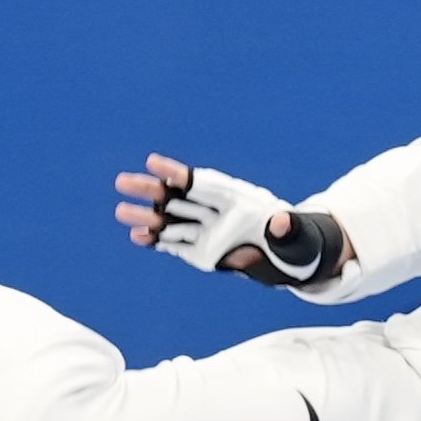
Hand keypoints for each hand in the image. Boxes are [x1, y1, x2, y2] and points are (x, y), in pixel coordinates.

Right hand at [117, 155, 345, 286]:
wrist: (294, 258)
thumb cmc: (299, 240)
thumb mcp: (299, 236)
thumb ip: (288, 229)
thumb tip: (281, 223)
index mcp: (240, 201)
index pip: (204, 184)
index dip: (178, 173)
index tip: (154, 162)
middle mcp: (218, 213)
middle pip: (180, 198)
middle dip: (152, 190)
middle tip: (122, 181)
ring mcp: (208, 232)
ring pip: (172, 222)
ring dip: (147, 217)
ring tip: (121, 211)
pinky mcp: (203, 252)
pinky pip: (176, 244)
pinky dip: (157, 240)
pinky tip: (137, 235)